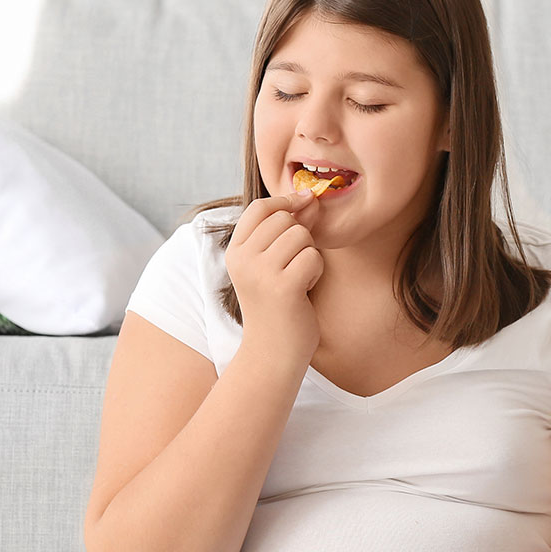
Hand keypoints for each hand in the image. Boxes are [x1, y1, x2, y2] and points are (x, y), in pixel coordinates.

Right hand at [225, 188, 322, 362]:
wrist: (273, 353)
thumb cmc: (277, 307)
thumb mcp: (272, 265)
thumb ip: (287, 230)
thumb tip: (309, 197)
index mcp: (235, 251)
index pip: (260, 207)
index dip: (285, 202)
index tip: (303, 204)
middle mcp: (243, 259)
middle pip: (285, 219)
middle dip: (300, 237)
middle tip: (295, 266)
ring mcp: (261, 273)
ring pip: (301, 236)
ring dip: (309, 256)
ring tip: (298, 280)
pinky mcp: (283, 287)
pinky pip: (312, 257)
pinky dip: (315, 272)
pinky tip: (304, 290)